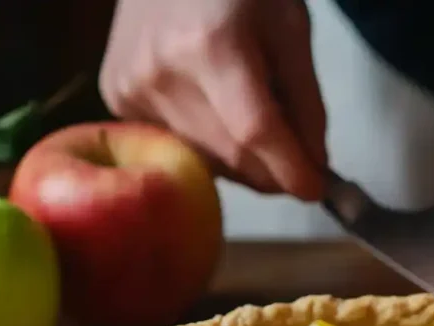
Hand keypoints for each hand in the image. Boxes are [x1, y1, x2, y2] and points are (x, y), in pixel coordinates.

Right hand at [99, 0, 326, 199]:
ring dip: (243, 162)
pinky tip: (216, 114)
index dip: (291, 168)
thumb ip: (306, 99)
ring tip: (257, 128)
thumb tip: (314, 165)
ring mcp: (131, 88)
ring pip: (205, 160)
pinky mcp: (117, 99)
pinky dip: (209, 147)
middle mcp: (162, 72)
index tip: (317, 190)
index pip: (256, 130)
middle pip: (231, 155)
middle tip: (299, 165)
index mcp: (212, 45)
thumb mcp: (289, 26)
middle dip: (272, 172)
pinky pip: (177, 147)